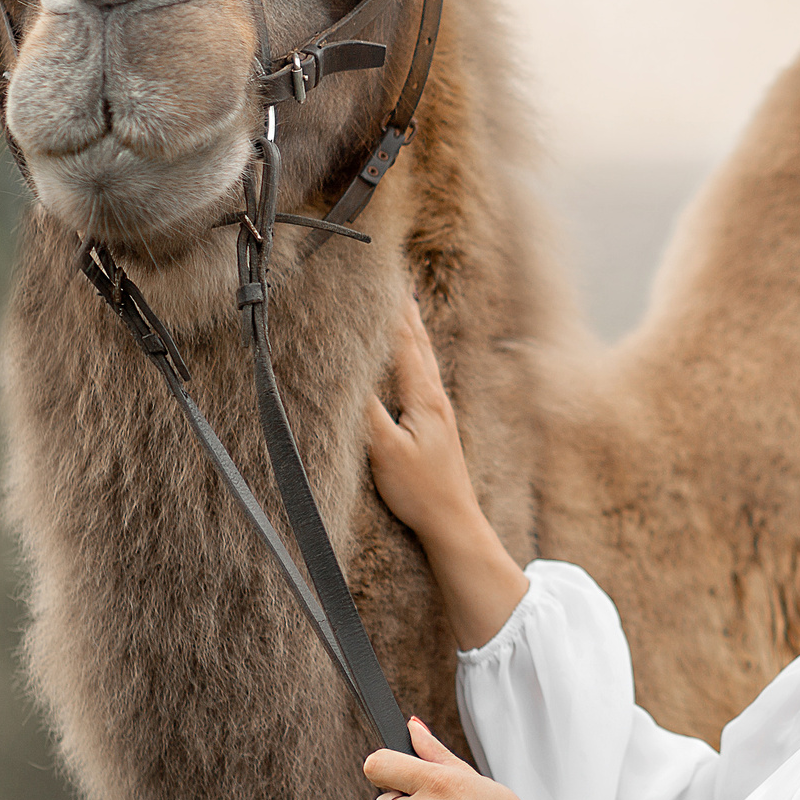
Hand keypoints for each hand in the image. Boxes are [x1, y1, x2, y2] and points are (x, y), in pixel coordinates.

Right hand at [364, 296, 482, 546]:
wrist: (454, 522)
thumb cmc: (421, 490)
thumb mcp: (386, 451)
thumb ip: (366, 412)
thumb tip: (346, 377)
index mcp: (424, 397)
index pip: (404, 343)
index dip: (390, 311)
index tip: (379, 280)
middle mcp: (436, 397)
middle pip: (420, 343)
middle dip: (405, 310)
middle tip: (394, 277)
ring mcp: (440, 411)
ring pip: (426, 358)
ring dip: (414, 328)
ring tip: (406, 304)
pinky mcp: (438, 425)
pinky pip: (426, 376)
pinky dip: (419, 354)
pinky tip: (416, 359)